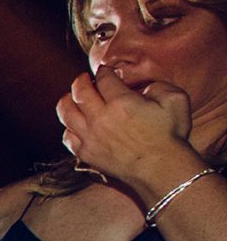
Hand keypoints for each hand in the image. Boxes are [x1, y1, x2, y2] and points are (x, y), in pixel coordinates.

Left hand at [57, 68, 202, 197]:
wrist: (161, 169)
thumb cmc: (170, 135)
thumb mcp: (175, 100)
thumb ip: (157, 86)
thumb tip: (142, 88)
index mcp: (121, 102)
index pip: (103, 79)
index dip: (104, 72)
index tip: (105, 71)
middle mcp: (100, 118)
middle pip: (79, 92)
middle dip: (81, 81)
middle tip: (84, 79)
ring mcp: (89, 137)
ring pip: (66, 113)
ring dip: (67, 101)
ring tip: (71, 98)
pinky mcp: (86, 154)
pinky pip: (67, 136)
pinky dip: (68, 127)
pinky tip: (74, 124)